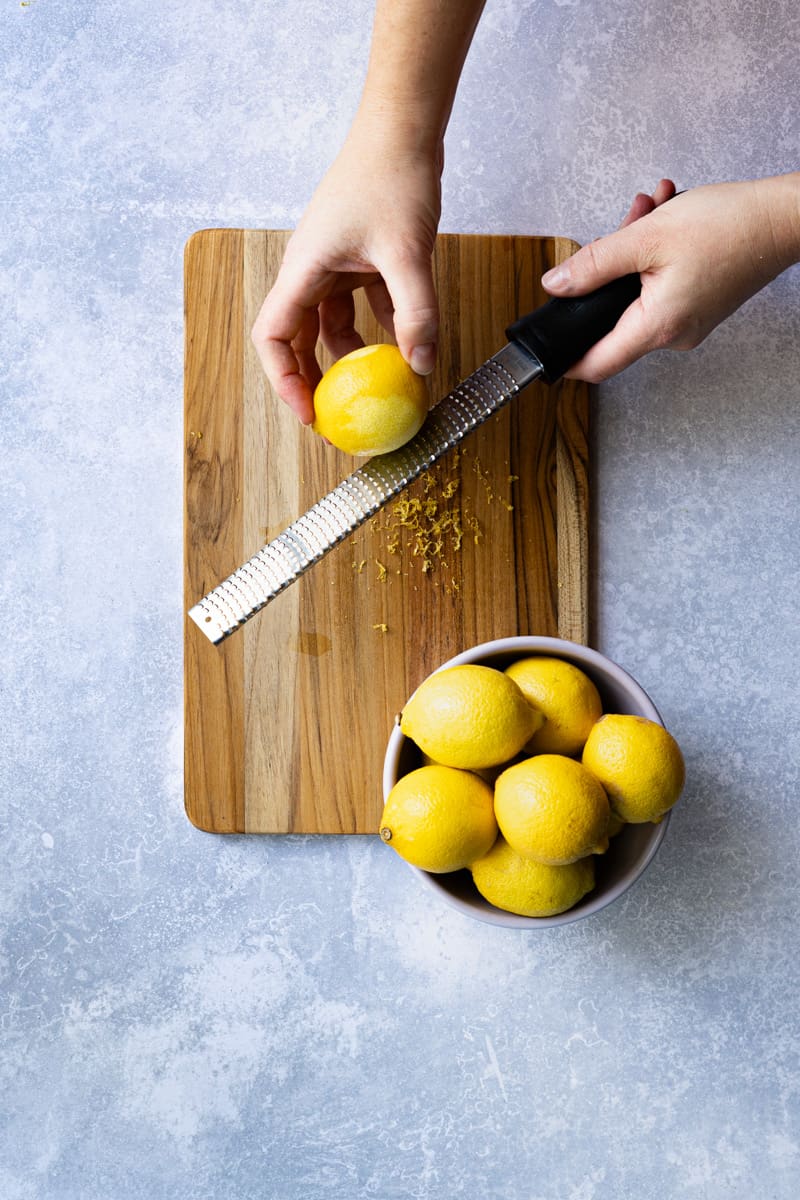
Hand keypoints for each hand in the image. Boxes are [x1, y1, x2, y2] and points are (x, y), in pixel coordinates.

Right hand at [251, 119, 441, 423]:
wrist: (403, 127)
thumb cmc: (391, 175)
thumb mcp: (408, 253)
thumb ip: (416, 313)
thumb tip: (421, 365)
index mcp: (304, 269)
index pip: (274, 337)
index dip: (285, 380)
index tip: (310, 412)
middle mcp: (311, 270)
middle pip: (299, 338)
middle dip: (315, 379)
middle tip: (339, 414)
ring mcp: (335, 264)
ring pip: (333, 325)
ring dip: (353, 356)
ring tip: (377, 384)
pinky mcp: (360, 259)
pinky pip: (362, 305)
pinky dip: (380, 328)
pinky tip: (406, 345)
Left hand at [541, 174, 799, 381]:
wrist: (783, 218)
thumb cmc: (729, 227)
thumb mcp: (645, 238)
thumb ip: (593, 264)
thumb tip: (557, 284)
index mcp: (657, 327)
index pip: (598, 364)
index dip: (568, 359)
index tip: (548, 350)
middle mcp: (674, 334)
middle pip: (615, 318)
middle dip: (606, 272)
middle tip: (617, 231)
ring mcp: (689, 322)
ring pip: (637, 294)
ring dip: (634, 252)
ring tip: (647, 211)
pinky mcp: (700, 306)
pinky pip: (661, 287)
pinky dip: (655, 256)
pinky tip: (664, 220)